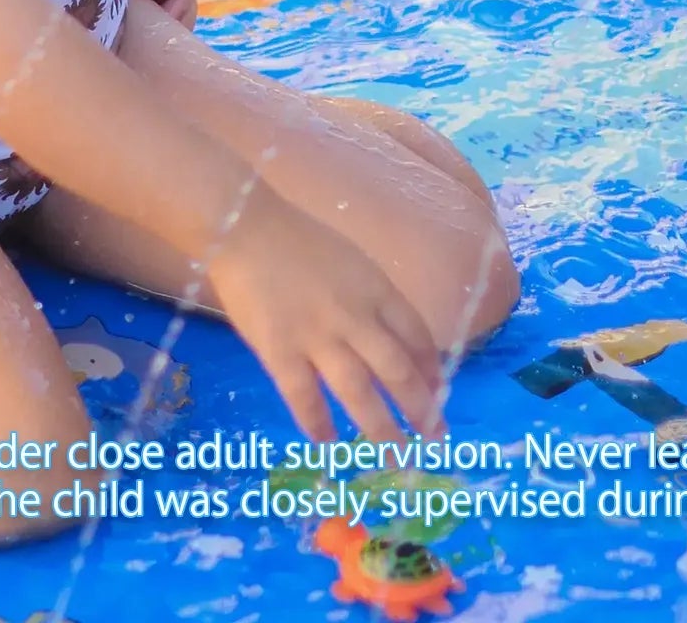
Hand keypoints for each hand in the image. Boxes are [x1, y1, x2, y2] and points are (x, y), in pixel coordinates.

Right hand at [204, 188, 446, 444]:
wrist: (247, 229)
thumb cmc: (300, 240)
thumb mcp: (352, 261)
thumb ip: (372, 299)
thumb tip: (393, 340)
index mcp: (376, 288)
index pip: (417, 335)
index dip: (431, 369)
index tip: (439, 393)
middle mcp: (355, 317)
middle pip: (397, 370)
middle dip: (421, 408)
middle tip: (436, 438)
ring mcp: (318, 338)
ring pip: (358, 393)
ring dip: (380, 429)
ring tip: (396, 457)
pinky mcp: (280, 353)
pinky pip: (305, 398)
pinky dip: (318, 424)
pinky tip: (329, 444)